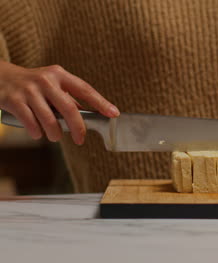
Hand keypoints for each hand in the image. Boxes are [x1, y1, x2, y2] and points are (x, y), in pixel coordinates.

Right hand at [0, 60, 119, 144]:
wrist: (0, 77)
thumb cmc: (33, 85)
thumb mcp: (53, 85)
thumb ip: (68, 99)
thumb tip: (89, 116)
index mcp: (60, 75)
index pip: (85, 89)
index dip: (101, 102)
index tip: (113, 113)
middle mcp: (46, 80)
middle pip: (69, 108)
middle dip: (78, 128)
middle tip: (80, 140)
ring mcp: (30, 90)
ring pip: (50, 120)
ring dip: (55, 134)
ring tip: (55, 137)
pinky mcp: (14, 101)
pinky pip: (31, 123)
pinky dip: (37, 133)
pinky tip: (38, 133)